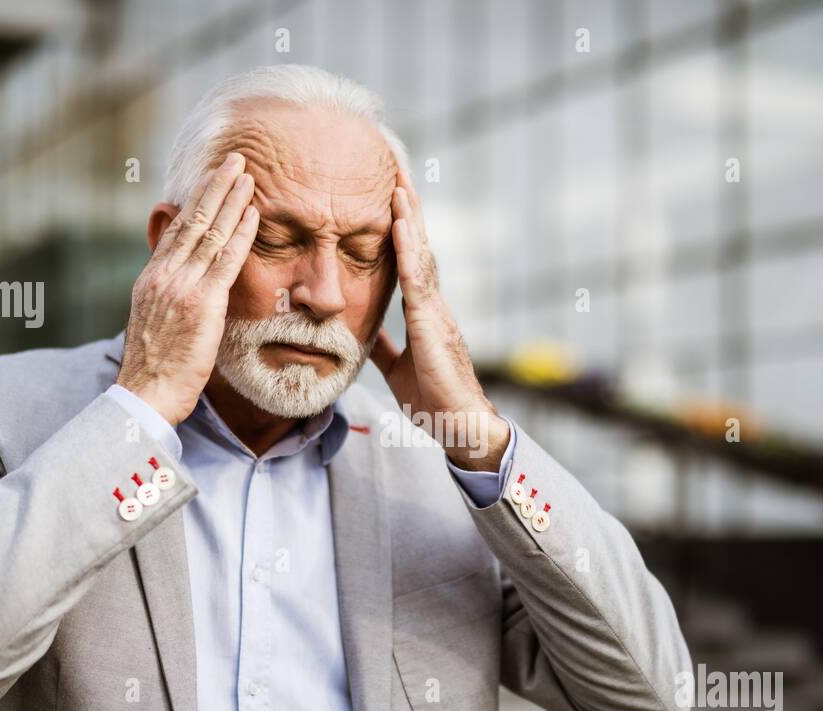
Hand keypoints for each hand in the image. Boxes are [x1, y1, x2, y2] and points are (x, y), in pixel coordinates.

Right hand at [117, 152, 258, 426]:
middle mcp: (164, 275)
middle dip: (214, 186)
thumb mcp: (156, 324)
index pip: (176, 229)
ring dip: (231, 199)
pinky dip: (240, 233)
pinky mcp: (201, 303)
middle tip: (234, 159)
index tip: (212, 179)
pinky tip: (254, 212)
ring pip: (209, 232)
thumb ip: (170, 299)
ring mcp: (181, 286)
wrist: (145, 393)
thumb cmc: (155, 369)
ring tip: (248, 174)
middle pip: (192, 219)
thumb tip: (185, 291)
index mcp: (152, 278)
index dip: (196, 200)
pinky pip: (225, 260)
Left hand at [370, 165, 509, 471]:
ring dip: (409, 218)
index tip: (390, 199)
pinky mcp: (432, 322)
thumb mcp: (397, 368)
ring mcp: (436, 310)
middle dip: (407, 211)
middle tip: (395, 172)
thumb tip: (365, 331)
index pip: (409, 262)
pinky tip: (399, 223)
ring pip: (420, 254)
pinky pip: (417, 278)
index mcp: (424, 313)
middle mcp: (433, 304)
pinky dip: (407, 248)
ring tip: (398, 183)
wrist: (457, 425)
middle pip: (418, 248)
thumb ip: (383, 345)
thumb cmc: (434, 401)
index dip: (400, 230)